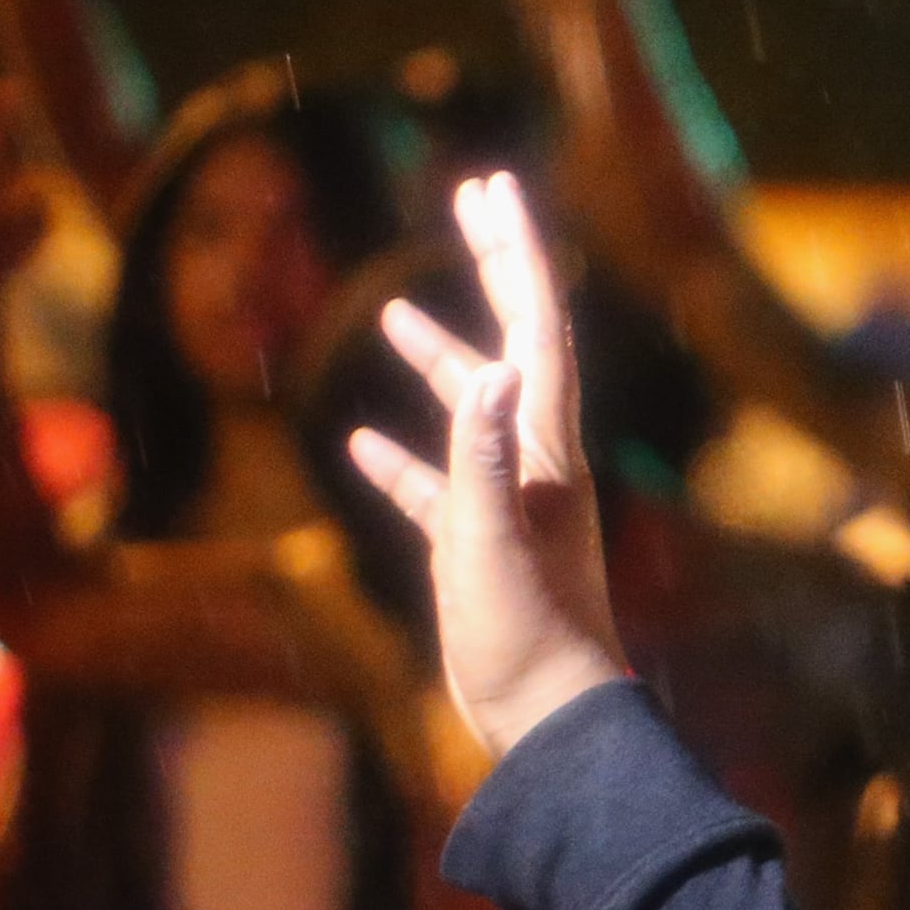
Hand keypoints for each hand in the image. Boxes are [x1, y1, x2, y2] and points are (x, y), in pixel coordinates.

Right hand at [347, 175, 629, 760]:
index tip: (489, 190)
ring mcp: (507, 506)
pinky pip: (436, 488)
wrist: (549, 719)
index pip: (536, 328)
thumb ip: (482, 457)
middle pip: (514, 345)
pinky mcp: (477, 550)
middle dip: (493, 273)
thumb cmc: (527, 636)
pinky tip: (361, 441)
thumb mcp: (491, 541)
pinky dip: (402, 459)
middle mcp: (536, 465)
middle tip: (468, 205)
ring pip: (470, 412)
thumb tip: (491, 371)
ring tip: (391, 315)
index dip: (516, 255)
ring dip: (440, 359)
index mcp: (548, 451)